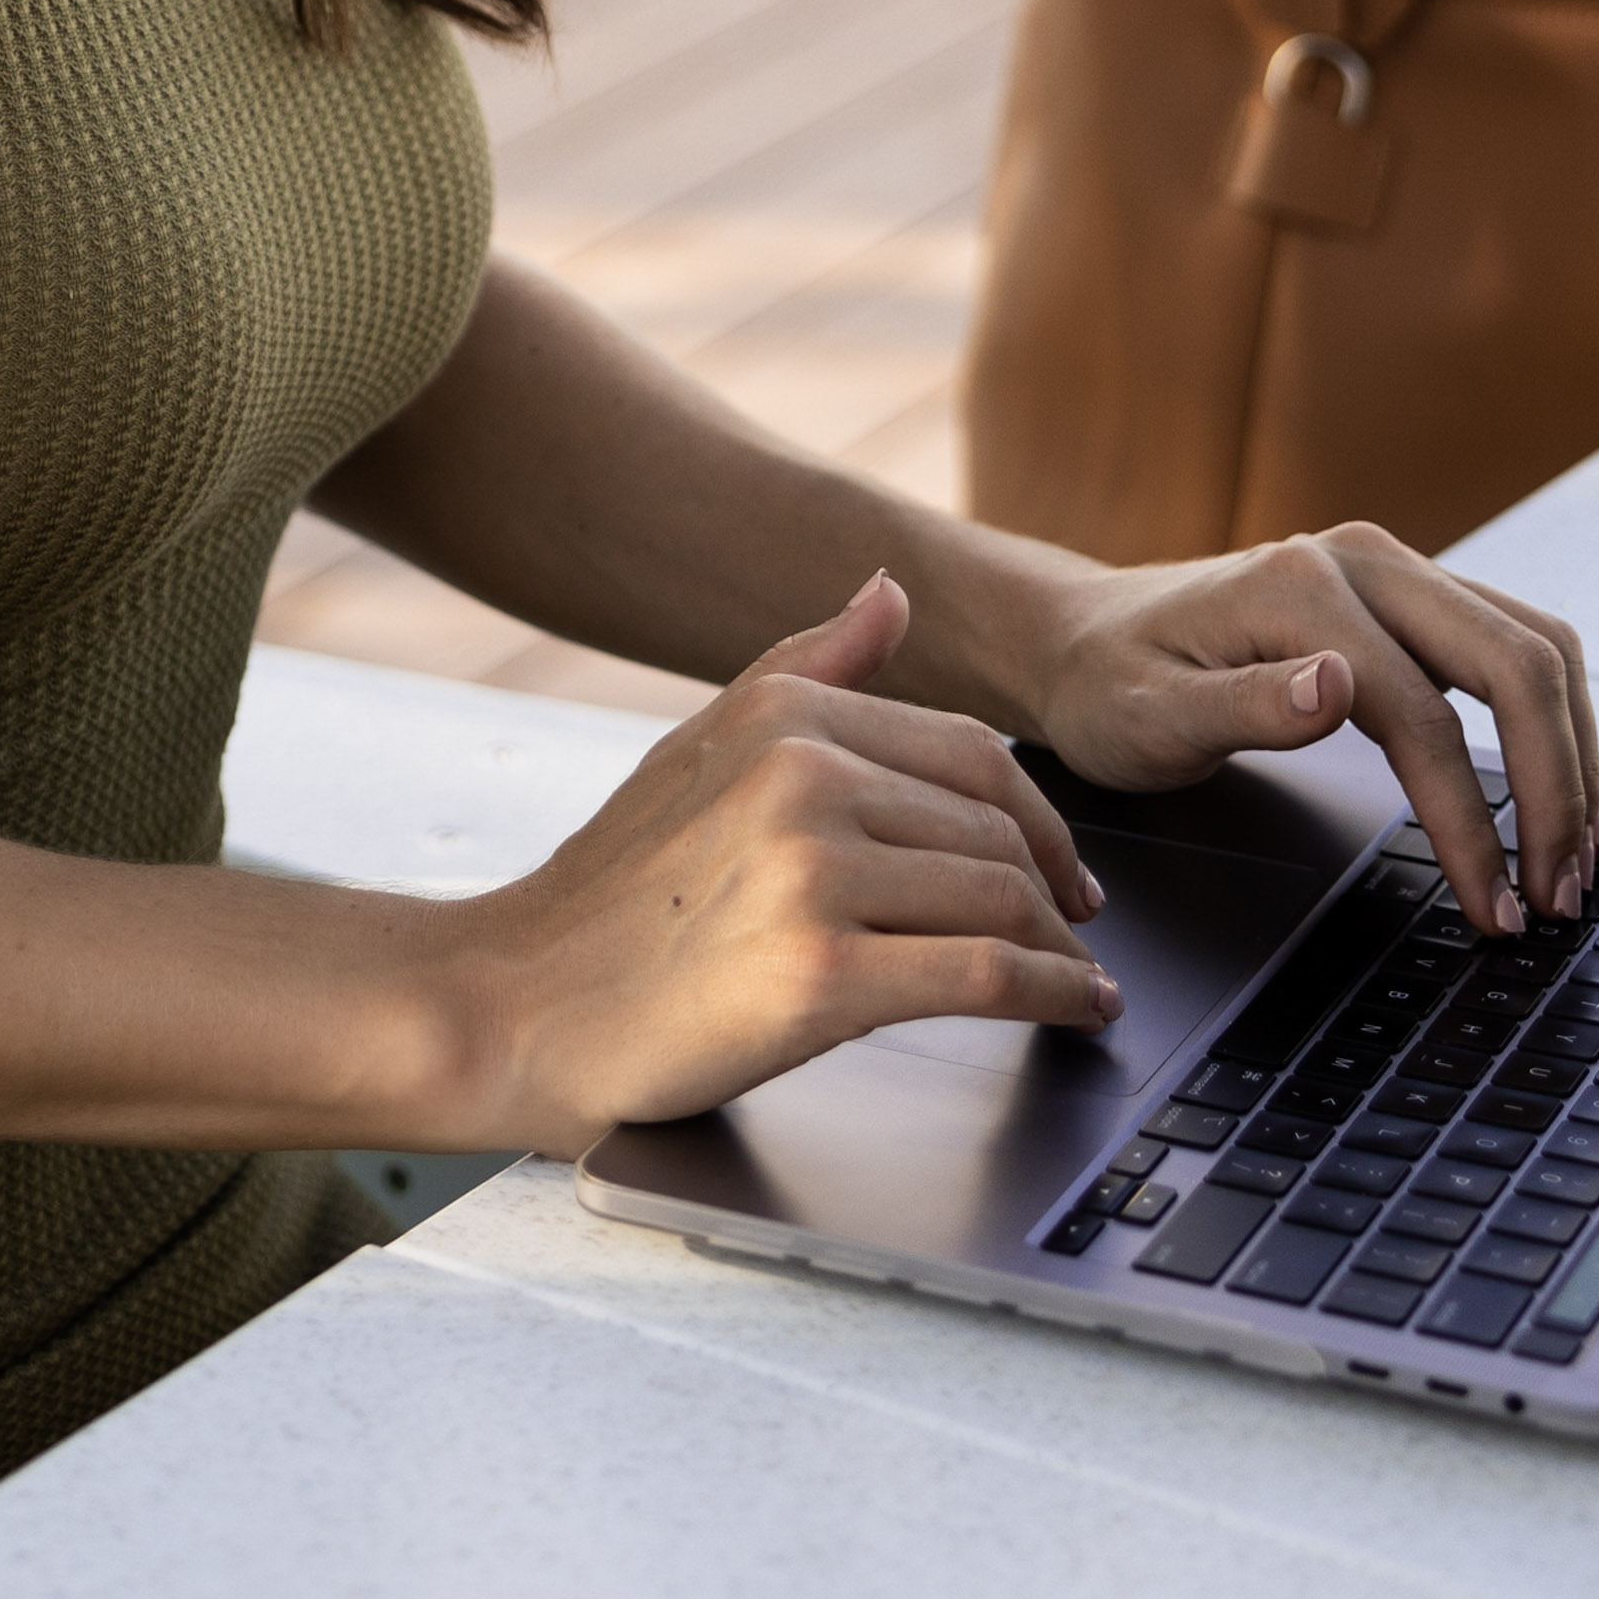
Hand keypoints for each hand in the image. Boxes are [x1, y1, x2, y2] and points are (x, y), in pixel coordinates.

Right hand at [451, 571, 1117, 1152]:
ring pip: (999, 897)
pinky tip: (1072, 1008)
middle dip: (1054, 886)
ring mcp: (810, 875)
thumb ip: (806, 665)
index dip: (1039, 813)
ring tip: (1074, 977)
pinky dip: (1050, 994)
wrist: (520, 1001)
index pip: (969, 750)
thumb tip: (890, 590)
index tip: (1064, 865)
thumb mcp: (700, 748)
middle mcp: (800, 777)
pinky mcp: (820, 977)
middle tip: (1077, 928)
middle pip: (994, 827)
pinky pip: (983, 976)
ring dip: (1058, 948)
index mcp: (781, 716)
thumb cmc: (613, 888)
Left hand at [1023, 525, 1598, 934]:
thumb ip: (1242, 704)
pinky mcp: (1405, 598)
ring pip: (1532, 648)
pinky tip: (1558, 790)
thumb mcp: (1147, 713)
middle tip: (1561, 894)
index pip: (1426, 717)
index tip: (1495, 907)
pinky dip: (1550, 721)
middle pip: (1515, 663)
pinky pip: (1509, 647)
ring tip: (1576, 857)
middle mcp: (1361, 559)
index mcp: (1300, 586)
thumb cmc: (1107, 684)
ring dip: (1572, 752)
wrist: (1081, 638)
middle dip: (1557, 786)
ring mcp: (1390, 571)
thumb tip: (1338, 689)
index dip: (1472, 822)